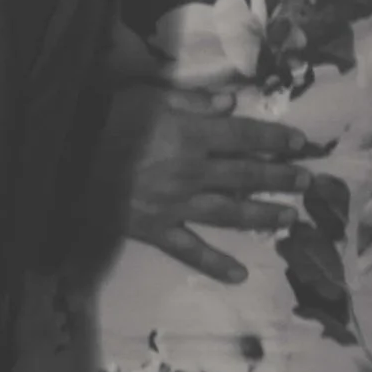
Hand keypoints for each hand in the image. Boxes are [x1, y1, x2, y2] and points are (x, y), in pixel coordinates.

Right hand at [90, 82, 323, 280]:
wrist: (64, 159)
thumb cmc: (104, 121)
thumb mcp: (148, 97)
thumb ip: (192, 101)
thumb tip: (232, 102)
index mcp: (192, 135)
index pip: (245, 136)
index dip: (275, 138)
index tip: (300, 143)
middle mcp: (193, 171)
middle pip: (246, 174)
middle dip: (280, 177)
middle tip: (307, 181)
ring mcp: (177, 204)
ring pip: (230, 211)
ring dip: (263, 215)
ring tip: (290, 218)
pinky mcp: (157, 229)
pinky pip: (190, 250)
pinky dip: (215, 264)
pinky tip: (240, 274)